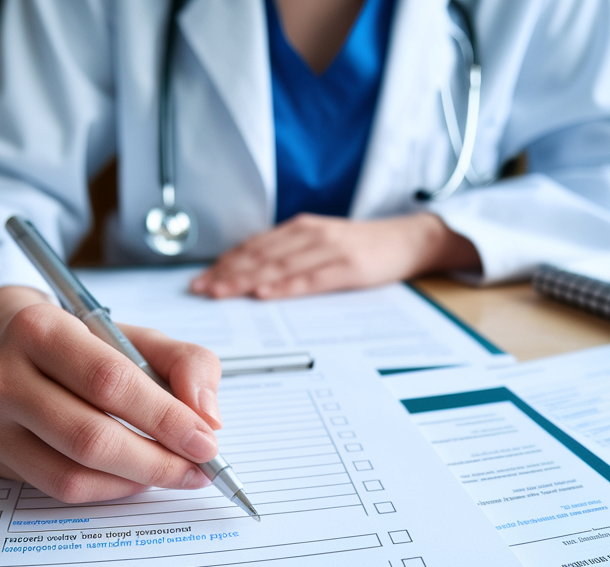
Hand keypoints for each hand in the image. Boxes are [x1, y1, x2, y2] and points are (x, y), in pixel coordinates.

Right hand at [0, 286, 223, 503]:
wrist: (18, 350)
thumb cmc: (86, 346)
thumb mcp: (141, 338)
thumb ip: (187, 365)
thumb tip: (206, 418)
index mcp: (39, 329)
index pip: (108, 382)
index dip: (164, 417)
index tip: (205, 440)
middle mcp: (1, 376)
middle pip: (89, 436)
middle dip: (156, 460)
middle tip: (197, 469)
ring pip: (72, 475)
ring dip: (134, 482)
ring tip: (169, 472)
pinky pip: (58, 489)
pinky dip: (107, 490)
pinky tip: (132, 476)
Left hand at [190, 212, 480, 298]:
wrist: (409, 240)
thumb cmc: (363, 246)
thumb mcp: (322, 242)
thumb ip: (290, 252)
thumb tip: (251, 273)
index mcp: (301, 228)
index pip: (254, 247)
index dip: (225, 263)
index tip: (201, 280)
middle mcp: (310, 234)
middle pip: (260, 256)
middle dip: (227, 273)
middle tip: (201, 289)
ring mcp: (329, 249)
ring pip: (278, 266)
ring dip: (246, 280)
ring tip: (221, 292)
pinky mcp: (347, 266)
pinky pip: (309, 278)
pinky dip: (284, 287)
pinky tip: (264, 294)